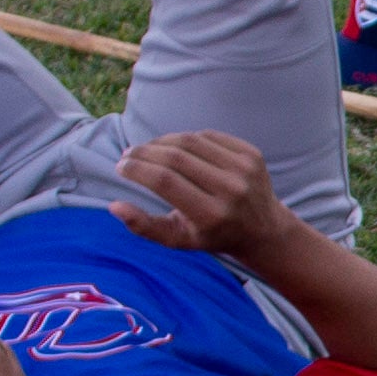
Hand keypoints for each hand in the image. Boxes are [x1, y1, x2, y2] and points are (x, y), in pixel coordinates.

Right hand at [115, 127, 289, 273]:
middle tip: (128, 155)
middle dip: (145, 152)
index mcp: (211, 215)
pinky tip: (174, 147)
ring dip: (162, 141)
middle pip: (176, 158)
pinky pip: (209, 136)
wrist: (262, 228)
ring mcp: (244, 169)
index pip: (165, 181)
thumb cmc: (211, 235)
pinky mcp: (252, 154)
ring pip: (191, 141)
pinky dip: (186, 138)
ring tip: (147, 149)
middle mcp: (230, 190)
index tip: (121, 166)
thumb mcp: (178, 239)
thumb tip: (114, 206)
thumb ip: (145, 227)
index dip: (137, 169)